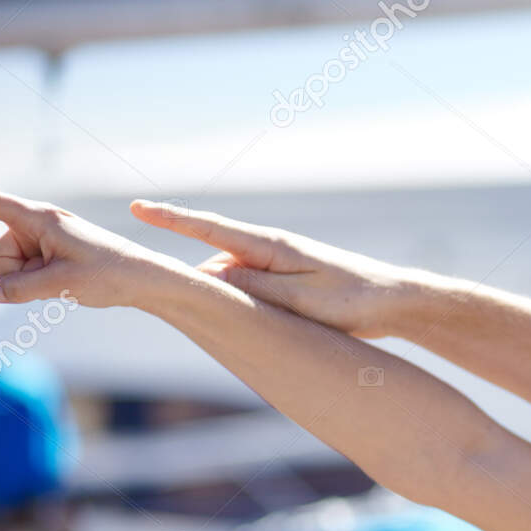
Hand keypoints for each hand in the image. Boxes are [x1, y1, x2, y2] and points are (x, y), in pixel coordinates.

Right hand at [0, 163, 170, 308]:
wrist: (142, 278)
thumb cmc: (108, 274)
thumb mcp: (62, 284)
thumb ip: (21, 288)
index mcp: (40, 219)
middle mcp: (37, 224)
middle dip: (16, 273)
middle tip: (57, 276)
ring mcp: (41, 239)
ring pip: (7, 269)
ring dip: (29, 280)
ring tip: (65, 278)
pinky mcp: (46, 253)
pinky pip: (23, 274)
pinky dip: (37, 282)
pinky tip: (65, 281)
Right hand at [130, 201, 414, 339]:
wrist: (394, 300)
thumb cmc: (353, 301)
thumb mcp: (302, 301)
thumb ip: (256, 289)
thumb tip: (210, 277)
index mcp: (272, 246)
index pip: (210, 229)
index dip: (171, 219)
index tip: (137, 207)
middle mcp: (271, 249)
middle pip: (214, 261)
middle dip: (187, 276)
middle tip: (148, 286)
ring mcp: (278, 264)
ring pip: (231, 279)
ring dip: (216, 296)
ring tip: (193, 314)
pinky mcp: (287, 280)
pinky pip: (249, 288)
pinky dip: (237, 302)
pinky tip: (233, 323)